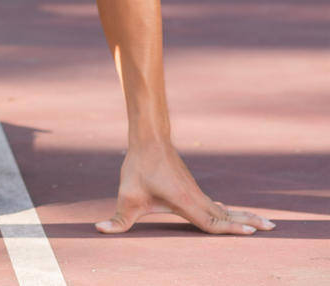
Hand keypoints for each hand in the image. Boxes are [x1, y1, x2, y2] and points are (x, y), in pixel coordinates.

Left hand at [96, 143, 274, 234]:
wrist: (148, 139)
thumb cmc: (138, 167)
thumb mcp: (126, 196)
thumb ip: (117, 218)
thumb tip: (99, 230)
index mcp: (186, 202)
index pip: (212, 221)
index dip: (230, 229)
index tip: (251, 233)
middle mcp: (196, 197)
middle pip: (227, 215)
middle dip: (249, 222)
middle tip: (273, 228)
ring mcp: (196, 191)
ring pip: (223, 208)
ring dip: (243, 215)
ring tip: (265, 223)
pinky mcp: (191, 187)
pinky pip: (214, 203)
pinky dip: (229, 210)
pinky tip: (229, 212)